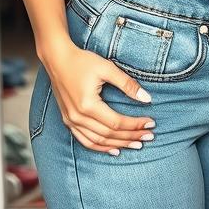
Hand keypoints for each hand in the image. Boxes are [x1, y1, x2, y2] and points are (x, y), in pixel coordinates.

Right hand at [42, 41, 156, 154]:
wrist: (57, 59)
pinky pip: (85, 140)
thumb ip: (127, 84)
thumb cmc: (82, 61)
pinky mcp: (68, 120)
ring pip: (98, 141)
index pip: (117, 122)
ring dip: (118, 144)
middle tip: (149, 136)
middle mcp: (78, 117)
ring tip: (136, 144)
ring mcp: (71, 120)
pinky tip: (114, 150)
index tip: (151, 124)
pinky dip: (100, 147)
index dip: (136, 125)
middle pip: (109, 134)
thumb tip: (147, 99)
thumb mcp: (107, 68)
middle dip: (131, 136)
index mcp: (88, 105)